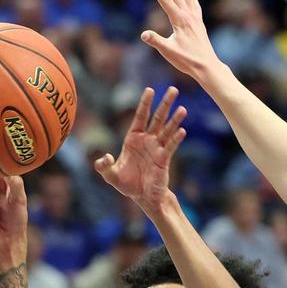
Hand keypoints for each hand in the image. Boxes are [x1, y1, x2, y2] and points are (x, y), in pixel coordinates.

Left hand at [93, 87, 185, 208]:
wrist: (143, 197)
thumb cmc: (128, 184)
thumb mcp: (111, 175)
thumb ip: (104, 166)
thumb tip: (104, 158)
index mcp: (133, 139)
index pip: (140, 117)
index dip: (145, 103)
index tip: (150, 90)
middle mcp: (147, 140)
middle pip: (157, 118)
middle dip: (165, 104)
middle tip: (173, 89)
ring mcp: (157, 149)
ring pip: (167, 130)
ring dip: (175, 120)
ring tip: (183, 109)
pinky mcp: (164, 159)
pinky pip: (170, 147)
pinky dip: (176, 139)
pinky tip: (182, 131)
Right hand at [142, 0, 222, 79]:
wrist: (207, 67)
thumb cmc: (187, 61)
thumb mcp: (169, 52)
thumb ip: (156, 41)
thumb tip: (143, 34)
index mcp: (179, 20)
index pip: (164, 0)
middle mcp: (188, 16)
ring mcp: (195, 18)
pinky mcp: (199, 23)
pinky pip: (195, 4)